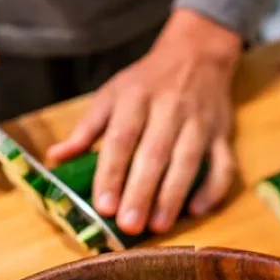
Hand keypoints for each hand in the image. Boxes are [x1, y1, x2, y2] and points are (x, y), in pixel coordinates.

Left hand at [47, 9, 241, 234]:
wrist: (196, 54)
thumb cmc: (147, 82)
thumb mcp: (111, 94)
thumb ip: (86, 129)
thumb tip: (56, 158)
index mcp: (135, 98)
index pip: (121, 139)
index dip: (112, 173)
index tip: (103, 206)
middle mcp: (170, 108)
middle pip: (155, 154)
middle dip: (141, 191)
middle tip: (128, 225)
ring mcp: (200, 122)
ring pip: (189, 161)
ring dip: (173, 195)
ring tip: (158, 225)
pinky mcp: (222, 135)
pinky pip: (224, 165)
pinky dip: (213, 189)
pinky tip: (197, 210)